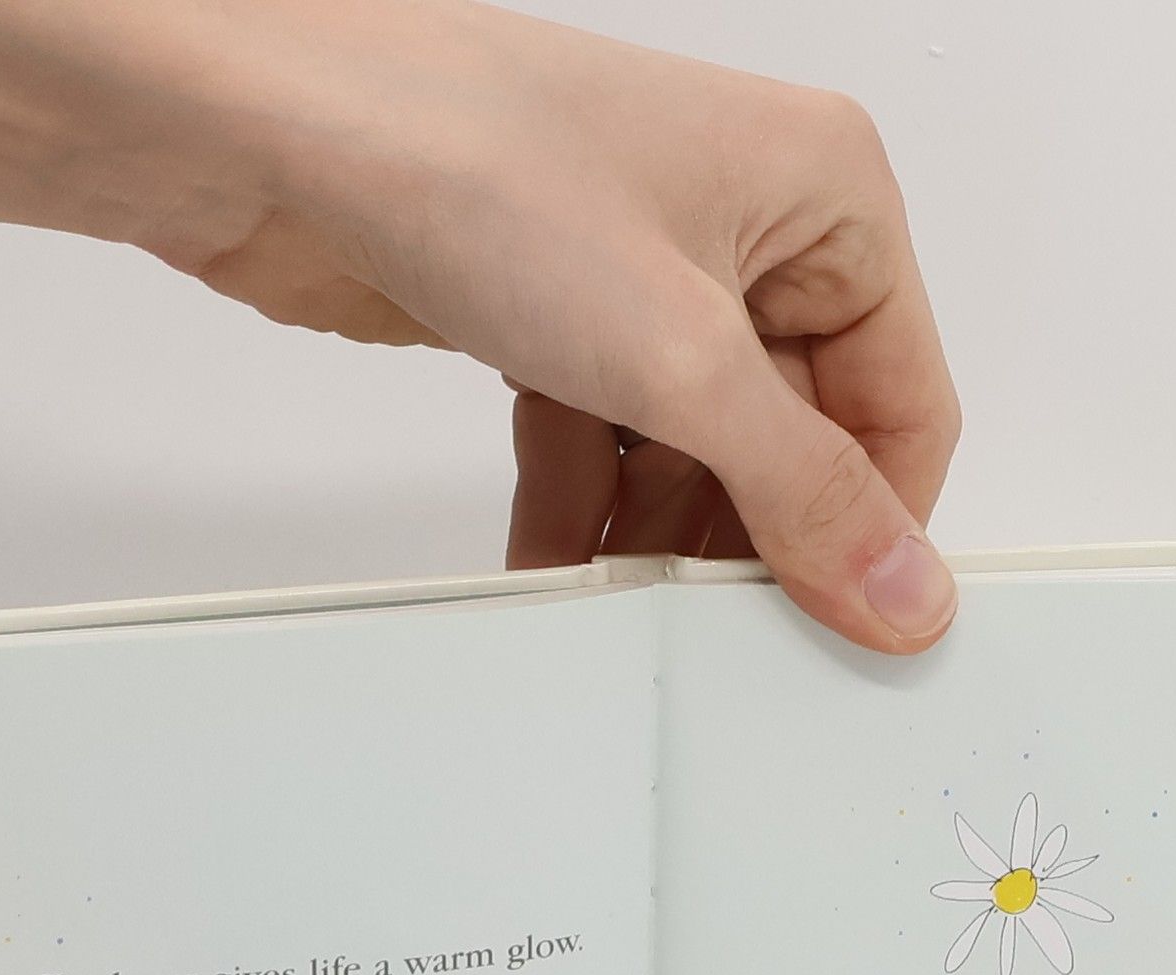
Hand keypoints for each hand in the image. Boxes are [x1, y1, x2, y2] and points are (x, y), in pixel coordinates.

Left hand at [0, 0, 961, 655]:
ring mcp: (643, 276)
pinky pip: (604, 444)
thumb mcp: (682, 357)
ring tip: (634, 615)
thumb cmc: (475, 166)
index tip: (843, 633)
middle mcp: (745, 230)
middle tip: (726, 640)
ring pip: (695, 453)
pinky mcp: (554, 317)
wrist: (266, 133)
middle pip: (797, 438)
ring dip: (660, 541)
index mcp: (827, 195)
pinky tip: (557, 579)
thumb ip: (805, 493)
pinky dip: (584, 515)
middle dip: (754, 540)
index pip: (903, 401)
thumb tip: (910, 595)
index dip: (876, 526)